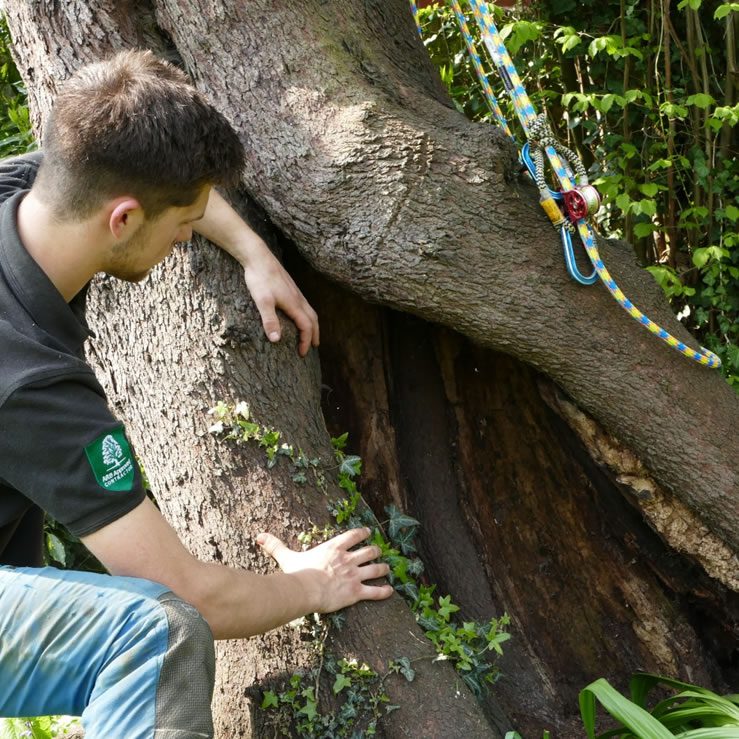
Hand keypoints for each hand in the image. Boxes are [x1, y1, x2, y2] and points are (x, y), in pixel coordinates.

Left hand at [193, 189, 319, 356]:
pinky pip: (304, 305)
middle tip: (313, 347)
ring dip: (312, 325)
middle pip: (313, 319)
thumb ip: (270, 320)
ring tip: (310, 334)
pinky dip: (307, 316)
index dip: (305, 341)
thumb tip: (276, 340)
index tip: (302, 354)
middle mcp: (298, 298)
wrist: (258, 256)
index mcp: (294, 304)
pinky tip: (298, 316)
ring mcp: (295, 292)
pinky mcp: (290, 288)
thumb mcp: (262, 301)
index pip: (306, 327)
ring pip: (310, 311)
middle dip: (314, 335)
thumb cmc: (259, 279)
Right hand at [256, 527, 393, 612]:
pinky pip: (375, 591)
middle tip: (378, 552)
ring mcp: (354, 575)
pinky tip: (390, 591)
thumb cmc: (298, 573)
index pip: (354, 535)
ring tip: (387, 569)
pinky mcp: (357, 592)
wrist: (306, 590)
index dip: (363, 533)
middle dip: (375, 551)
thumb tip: (259, 536)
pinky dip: (384, 591)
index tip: (368, 533)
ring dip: (383, 569)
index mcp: (335, 548)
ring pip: (376, 569)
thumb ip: (275, 545)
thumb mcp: (287, 557)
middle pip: (369, 551)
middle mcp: (348, 559)